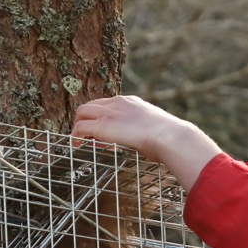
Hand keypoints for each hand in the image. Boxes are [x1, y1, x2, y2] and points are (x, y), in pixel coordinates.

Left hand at [72, 96, 222, 191]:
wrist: (171, 137)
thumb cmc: (170, 138)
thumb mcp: (158, 129)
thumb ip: (151, 133)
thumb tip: (159, 146)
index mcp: (131, 102)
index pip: (107, 103)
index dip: (102, 117)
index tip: (105, 134)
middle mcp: (118, 103)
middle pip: (91, 105)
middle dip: (87, 120)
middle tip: (89, 137)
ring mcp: (109, 113)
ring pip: (82, 112)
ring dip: (78, 127)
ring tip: (80, 142)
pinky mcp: (103, 126)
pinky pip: (80, 127)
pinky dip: (76, 136)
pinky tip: (77, 146)